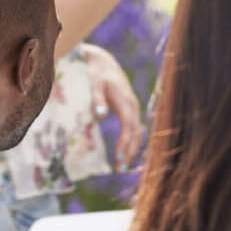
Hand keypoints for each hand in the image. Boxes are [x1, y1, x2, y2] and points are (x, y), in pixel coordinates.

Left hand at [78, 44, 142, 167]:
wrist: (102, 62)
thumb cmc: (95, 73)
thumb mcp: (94, 83)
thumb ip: (97, 99)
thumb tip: (100, 117)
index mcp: (125, 101)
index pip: (129, 126)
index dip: (126, 143)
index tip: (119, 158)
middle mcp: (132, 105)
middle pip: (135, 132)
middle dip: (129, 151)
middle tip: (121, 169)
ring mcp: (132, 107)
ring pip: (136, 131)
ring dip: (131, 148)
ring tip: (123, 166)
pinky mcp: (128, 109)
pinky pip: (133, 128)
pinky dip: (131, 141)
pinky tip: (125, 152)